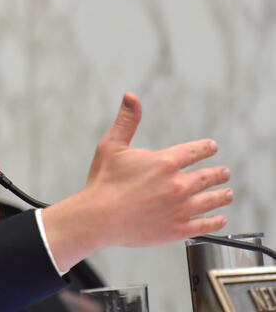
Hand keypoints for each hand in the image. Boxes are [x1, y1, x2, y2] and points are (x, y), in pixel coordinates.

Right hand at [43, 92, 232, 270]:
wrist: (98, 218)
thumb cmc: (102, 182)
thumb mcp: (112, 146)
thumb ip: (126, 120)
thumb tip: (131, 96)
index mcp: (164, 162)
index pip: (195, 151)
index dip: (206, 148)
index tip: (212, 147)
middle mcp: (178, 184)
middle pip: (208, 176)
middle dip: (218, 173)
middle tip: (224, 173)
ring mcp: (180, 208)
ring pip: (211, 200)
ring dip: (222, 196)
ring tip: (227, 194)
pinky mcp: (178, 229)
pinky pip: (205, 225)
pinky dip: (216, 221)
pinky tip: (220, 219)